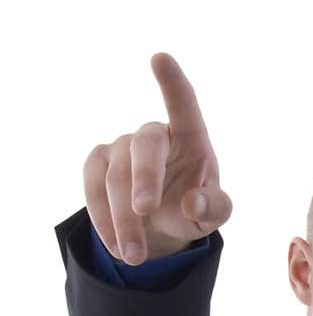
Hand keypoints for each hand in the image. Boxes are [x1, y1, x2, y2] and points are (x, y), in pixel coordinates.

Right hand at [82, 52, 232, 264]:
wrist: (162, 222)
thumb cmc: (193, 205)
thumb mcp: (213, 213)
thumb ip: (215, 207)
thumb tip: (192, 201)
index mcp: (190, 137)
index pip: (183, 103)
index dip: (172, 82)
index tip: (160, 58)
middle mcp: (154, 135)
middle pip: (145, 146)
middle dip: (144, 178)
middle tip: (145, 211)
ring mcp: (122, 146)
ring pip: (115, 176)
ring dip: (124, 219)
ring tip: (134, 257)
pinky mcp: (97, 164)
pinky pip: (93, 188)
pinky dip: (104, 221)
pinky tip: (116, 247)